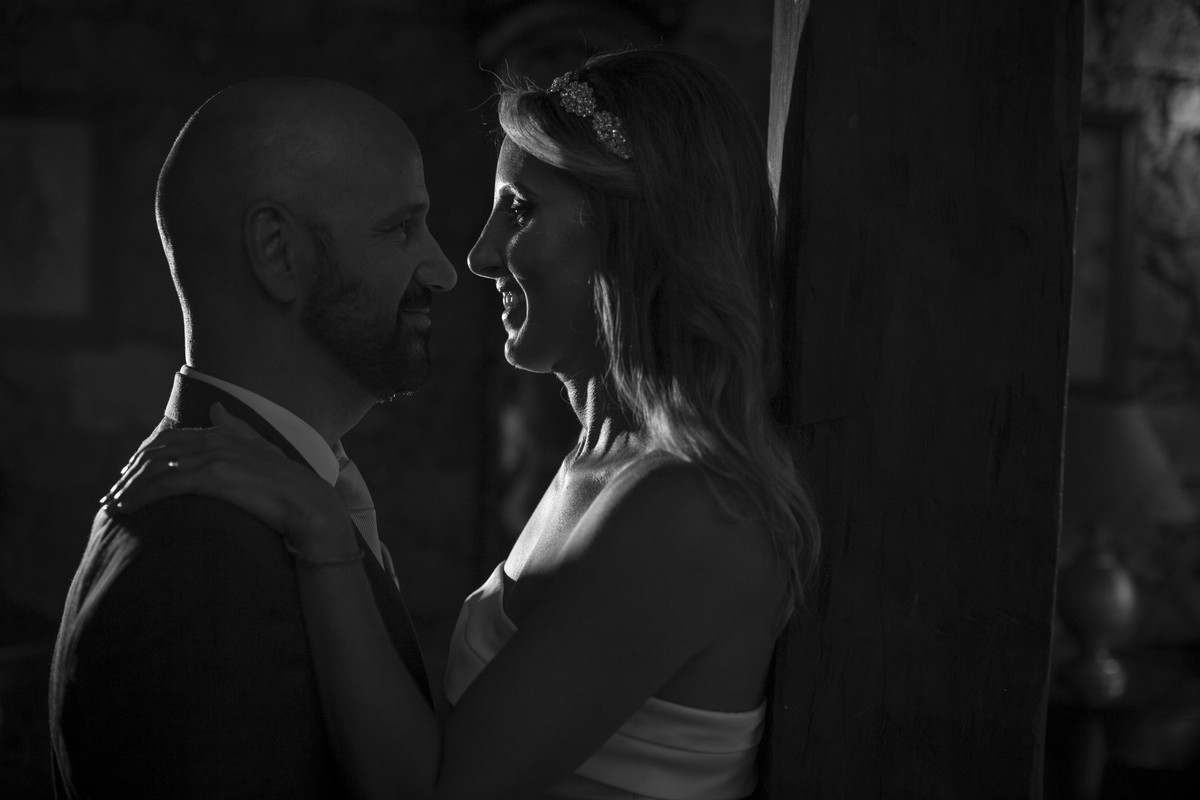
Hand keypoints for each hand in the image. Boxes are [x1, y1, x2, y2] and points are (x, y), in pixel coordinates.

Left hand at [106, 403, 356, 560]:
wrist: (307, 503)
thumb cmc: (287, 483)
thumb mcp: (259, 450)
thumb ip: (235, 429)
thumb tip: (215, 408)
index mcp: (222, 433)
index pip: (168, 440)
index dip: (142, 458)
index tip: (127, 478)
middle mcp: (214, 440)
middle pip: (156, 453)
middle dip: (129, 475)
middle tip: (112, 497)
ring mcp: (213, 457)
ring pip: (155, 469)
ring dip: (128, 489)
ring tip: (113, 508)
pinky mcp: (212, 477)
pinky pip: (165, 485)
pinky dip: (141, 497)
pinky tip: (128, 511)